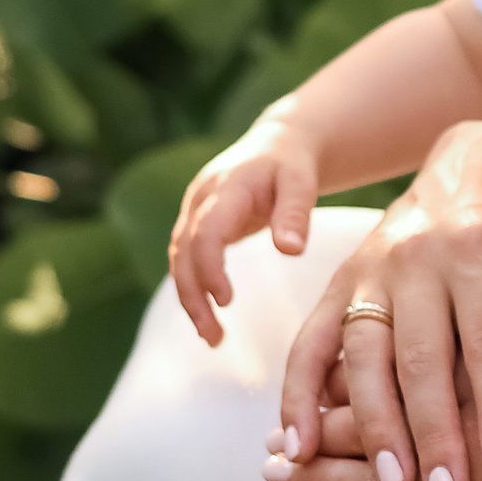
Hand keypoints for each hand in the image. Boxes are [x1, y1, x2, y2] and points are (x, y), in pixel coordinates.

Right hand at [172, 105, 324, 344]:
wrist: (276, 144)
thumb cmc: (292, 165)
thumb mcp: (301, 182)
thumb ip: (295, 214)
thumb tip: (290, 251)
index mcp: (226, 187)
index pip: (206, 231)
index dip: (210, 267)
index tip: (225, 301)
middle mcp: (201, 199)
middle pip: (185, 252)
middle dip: (194, 296)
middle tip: (214, 336)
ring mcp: (194, 210)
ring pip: (180, 259)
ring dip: (190, 298)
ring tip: (212, 337)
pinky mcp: (196, 223)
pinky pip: (186, 258)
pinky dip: (193, 287)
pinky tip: (208, 314)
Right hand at [275, 107, 481, 480]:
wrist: (475, 172)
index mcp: (480, 249)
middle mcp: (417, 257)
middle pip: (421, 356)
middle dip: (433, 432)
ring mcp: (370, 271)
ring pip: (363, 356)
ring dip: (372, 426)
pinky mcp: (338, 284)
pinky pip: (310, 344)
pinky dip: (299, 396)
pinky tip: (300, 448)